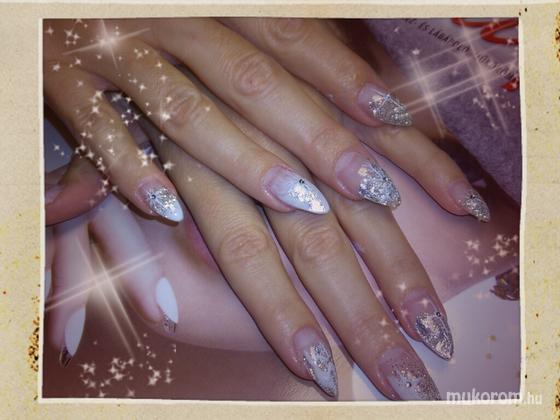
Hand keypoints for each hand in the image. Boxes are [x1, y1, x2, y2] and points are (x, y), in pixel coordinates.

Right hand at [43, 18, 488, 224]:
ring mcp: (123, 52)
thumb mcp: (221, 24)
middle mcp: (181, 25)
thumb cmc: (162, 20)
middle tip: (378, 191)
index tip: (397, 119)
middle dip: (322, 141)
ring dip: (244, 160)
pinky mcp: (67, 83)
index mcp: (224, 9)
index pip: (301, 46)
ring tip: (302, 203)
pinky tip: (166, 211)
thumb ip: (279, 56)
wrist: (63, 2)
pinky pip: (100, 130)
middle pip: (262, 87)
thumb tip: (366, 109)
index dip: (350, 81)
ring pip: (190, 111)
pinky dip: (130, 169)